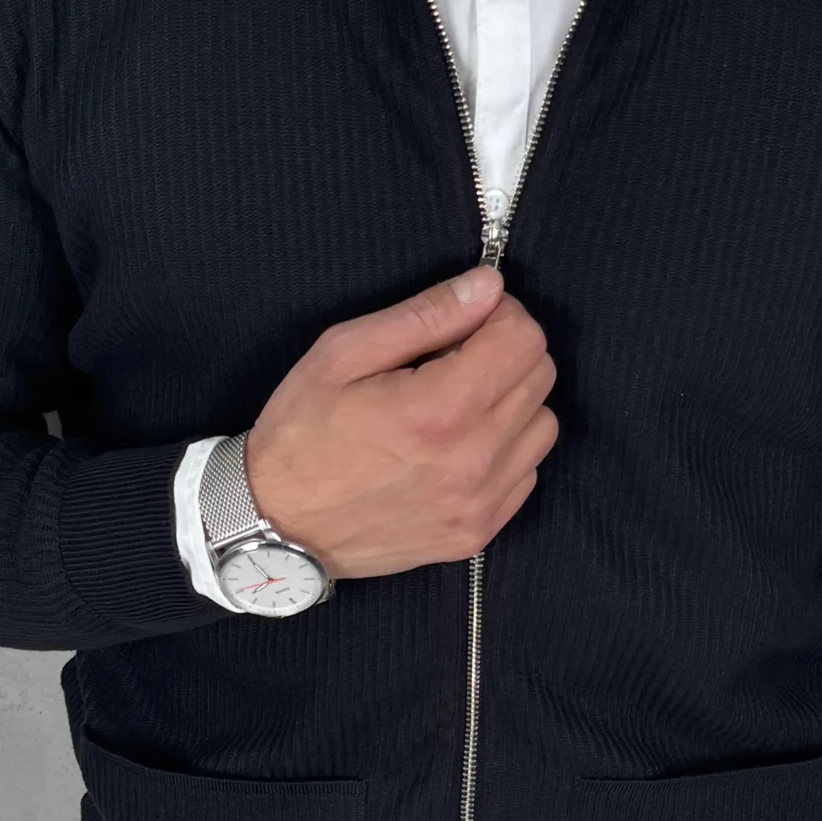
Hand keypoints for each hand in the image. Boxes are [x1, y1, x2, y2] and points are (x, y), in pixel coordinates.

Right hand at [242, 264, 558, 578]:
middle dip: (507, 352)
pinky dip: (506, 450)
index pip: (524, 339)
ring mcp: (480, 504)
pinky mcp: (479, 534)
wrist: (278, 527)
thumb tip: (487, 286)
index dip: (500, 315)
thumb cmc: (300, 434)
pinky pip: (527, 473)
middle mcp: (472, 460)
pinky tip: (459, 447)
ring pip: (543, 426)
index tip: (467, 320)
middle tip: (455, 358)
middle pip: (541, 377)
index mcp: (438, 409)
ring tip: (459, 405)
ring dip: (513, 403)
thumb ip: (422, 316)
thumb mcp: (342, 354)